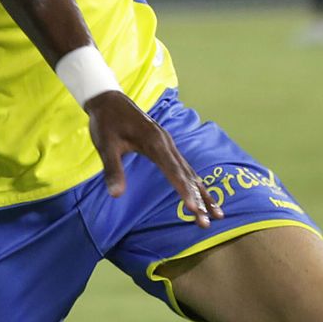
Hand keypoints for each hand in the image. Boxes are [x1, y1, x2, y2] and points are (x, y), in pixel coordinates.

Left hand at [85, 91, 222, 222]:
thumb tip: (116, 195)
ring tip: (217, 214)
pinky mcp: (166, 146)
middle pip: (187, 174)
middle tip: (210, 221)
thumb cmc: (106, 123)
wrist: (109, 100)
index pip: (173, 171)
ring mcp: (168, 144)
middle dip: (200, 199)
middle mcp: (166, 143)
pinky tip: (203, 194)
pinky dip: (196, 183)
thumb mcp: (105, 146)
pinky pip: (185, 167)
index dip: (184, 191)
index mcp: (154, 142)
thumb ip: (113, 170)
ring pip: (190, 172)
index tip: (194, 209)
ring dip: (203, 193)